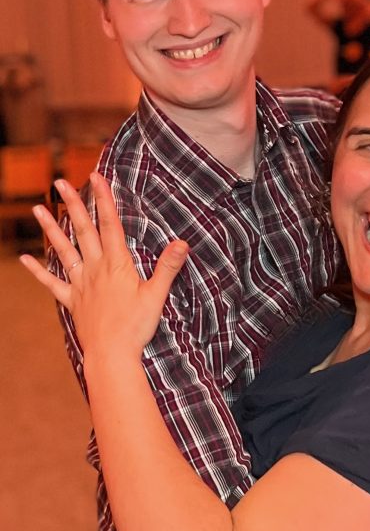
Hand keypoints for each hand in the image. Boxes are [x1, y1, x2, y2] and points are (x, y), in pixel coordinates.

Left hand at [19, 173, 187, 359]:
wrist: (111, 354)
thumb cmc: (136, 326)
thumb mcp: (157, 295)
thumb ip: (168, 267)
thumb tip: (182, 243)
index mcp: (117, 265)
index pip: (110, 225)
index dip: (104, 199)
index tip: (96, 177)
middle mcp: (95, 269)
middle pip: (82, 231)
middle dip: (73, 204)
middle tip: (60, 182)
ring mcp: (81, 284)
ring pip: (63, 250)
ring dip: (51, 229)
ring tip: (39, 208)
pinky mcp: (72, 301)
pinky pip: (52, 283)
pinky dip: (38, 271)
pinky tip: (25, 258)